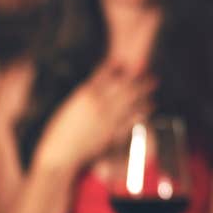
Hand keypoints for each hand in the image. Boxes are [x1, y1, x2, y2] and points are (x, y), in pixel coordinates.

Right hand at [32, 63, 156, 174]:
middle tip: (148, 69)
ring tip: (153, 83)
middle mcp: (99, 103)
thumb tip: (93, 86)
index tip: (123, 60)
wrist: (60, 153)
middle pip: (123, 84)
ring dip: (144, 90)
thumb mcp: (68, 106)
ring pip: (131, 99)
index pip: (104, 74)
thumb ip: (83, 96)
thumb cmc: (58, 131)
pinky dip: (142, 110)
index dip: (115, 65)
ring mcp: (108, 117)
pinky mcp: (113, 132)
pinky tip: (149, 106)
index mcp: (85, 94)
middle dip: (137, 76)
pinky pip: (132, 118)